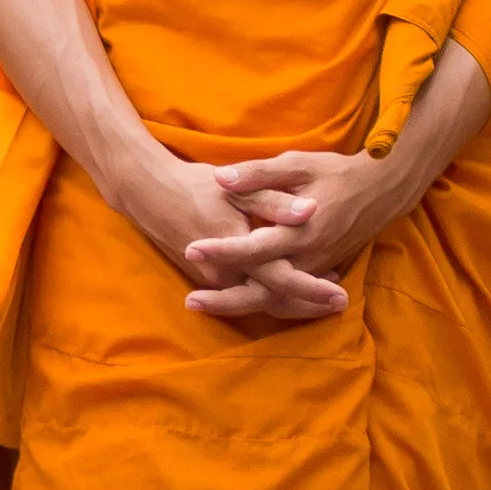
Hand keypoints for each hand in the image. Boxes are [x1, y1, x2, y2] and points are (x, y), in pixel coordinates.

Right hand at [112, 139, 336, 323]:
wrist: (149, 194)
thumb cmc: (195, 185)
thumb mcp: (234, 186)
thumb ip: (273, 201)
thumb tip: (310, 209)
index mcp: (237, 250)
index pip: (282, 278)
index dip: (312, 288)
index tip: (339, 292)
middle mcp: (228, 275)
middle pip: (275, 300)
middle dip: (308, 304)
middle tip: (340, 302)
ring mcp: (217, 281)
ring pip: (262, 301)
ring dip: (293, 302)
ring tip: (323, 298)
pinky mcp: (210, 279)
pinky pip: (248, 294)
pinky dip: (272, 295)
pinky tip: (290, 285)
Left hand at [190, 143, 402, 298]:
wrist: (380, 192)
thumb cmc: (335, 173)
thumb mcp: (297, 164)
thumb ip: (258, 174)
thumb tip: (221, 178)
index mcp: (300, 231)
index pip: (255, 248)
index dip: (223, 251)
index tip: (191, 250)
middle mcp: (308, 259)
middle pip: (263, 291)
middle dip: (226, 300)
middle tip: (190, 302)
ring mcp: (314, 271)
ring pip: (275, 301)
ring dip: (239, 305)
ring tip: (202, 305)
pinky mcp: (318, 273)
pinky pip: (287, 298)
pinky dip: (262, 303)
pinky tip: (235, 301)